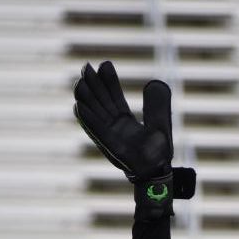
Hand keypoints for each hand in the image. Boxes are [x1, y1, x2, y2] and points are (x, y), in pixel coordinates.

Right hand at [73, 62, 195, 213]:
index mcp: (125, 122)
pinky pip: (97, 132)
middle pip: (102, 103)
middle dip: (94, 85)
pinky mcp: (111, 148)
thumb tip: (155, 82)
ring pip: (95, 115)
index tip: (105, 64)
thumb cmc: (158, 154)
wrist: (157, 174)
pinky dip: (88, 120)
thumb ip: (157, 105)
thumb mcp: (160, 124)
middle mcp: (115, 129)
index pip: (115, 98)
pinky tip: (78, 107)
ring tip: (78, 82)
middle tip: (86, 66)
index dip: (109, 81)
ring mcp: (111, 138)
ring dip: (86, 99)